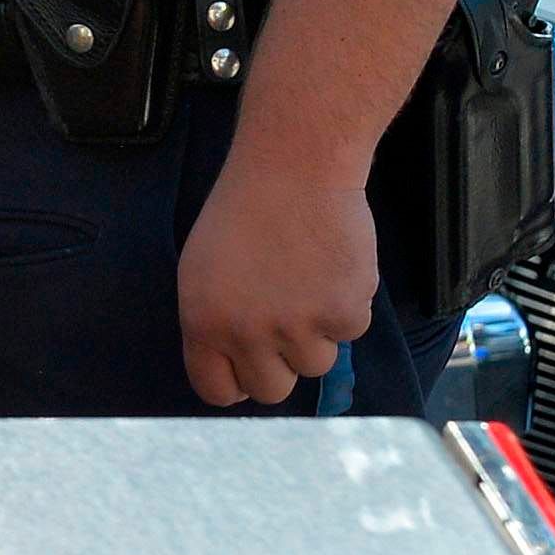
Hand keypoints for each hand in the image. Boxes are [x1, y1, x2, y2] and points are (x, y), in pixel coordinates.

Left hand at [177, 158, 378, 405]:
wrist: (296, 164)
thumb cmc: (249, 207)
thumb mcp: (204, 269)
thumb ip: (217, 322)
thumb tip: (235, 369)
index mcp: (203, 322)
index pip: (217, 390)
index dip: (238, 380)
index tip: (251, 367)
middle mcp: (247, 332)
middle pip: (271, 390)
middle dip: (282, 362)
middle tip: (289, 321)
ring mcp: (296, 326)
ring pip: (315, 364)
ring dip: (318, 331)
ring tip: (309, 278)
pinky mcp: (341, 312)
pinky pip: (351, 330)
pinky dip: (349, 301)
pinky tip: (333, 263)